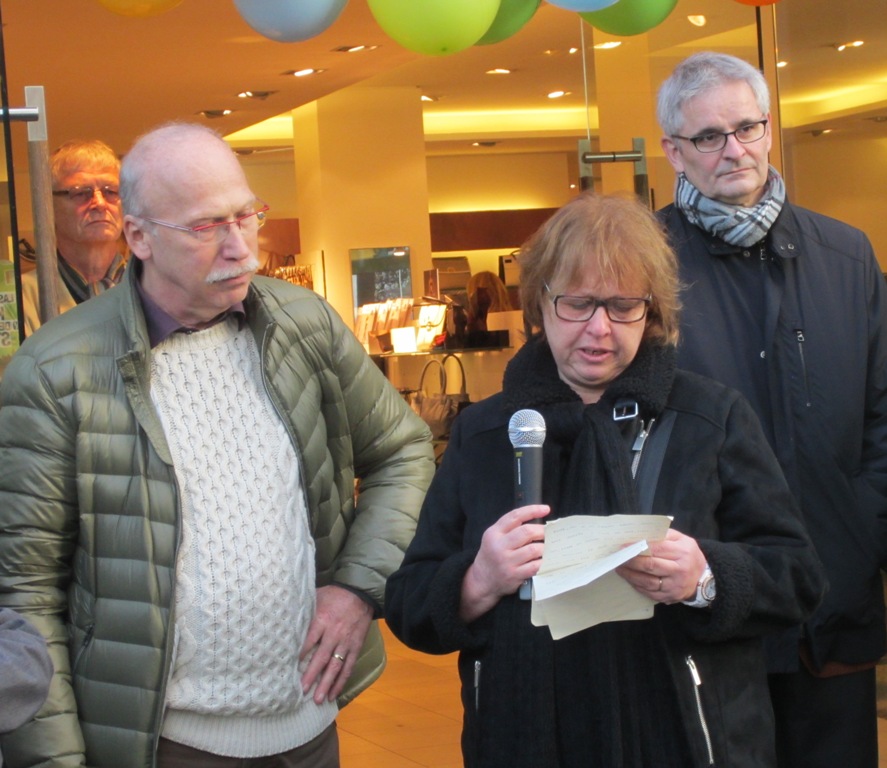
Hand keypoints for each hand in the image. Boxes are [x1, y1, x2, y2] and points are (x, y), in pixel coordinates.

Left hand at [300, 585, 372, 703]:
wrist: (361, 593)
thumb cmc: (334, 595)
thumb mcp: (317, 597)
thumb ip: (305, 611)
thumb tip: (285, 621)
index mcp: (322, 620)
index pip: (309, 640)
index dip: (299, 655)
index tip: (289, 669)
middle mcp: (334, 633)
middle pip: (321, 657)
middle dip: (311, 675)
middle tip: (302, 691)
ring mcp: (346, 642)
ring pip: (336, 666)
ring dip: (327, 683)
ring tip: (319, 699)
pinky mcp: (356, 647)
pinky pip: (349, 666)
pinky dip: (342, 681)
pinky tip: (335, 693)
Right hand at [460, 504, 549, 621]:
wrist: (482, 580)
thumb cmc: (492, 555)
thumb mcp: (493, 538)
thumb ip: (509, 528)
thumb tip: (537, 522)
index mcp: (494, 533)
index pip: (515, 516)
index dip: (532, 510)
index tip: (546, 509)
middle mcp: (499, 546)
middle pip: (527, 532)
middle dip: (542, 530)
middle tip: (549, 533)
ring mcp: (506, 561)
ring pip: (534, 549)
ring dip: (545, 547)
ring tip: (548, 547)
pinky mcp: (514, 575)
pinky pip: (535, 566)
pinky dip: (544, 562)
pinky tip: (545, 560)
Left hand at [614, 529, 706, 604]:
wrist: (703, 578)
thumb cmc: (688, 554)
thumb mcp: (681, 539)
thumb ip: (663, 535)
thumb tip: (640, 535)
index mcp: (682, 552)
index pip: (656, 548)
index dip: (637, 547)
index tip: (623, 546)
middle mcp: (679, 570)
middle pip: (650, 565)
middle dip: (631, 561)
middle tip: (618, 557)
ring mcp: (674, 586)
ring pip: (647, 581)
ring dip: (630, 575)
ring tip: (619, 568)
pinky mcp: (669, 597)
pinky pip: (649, 592)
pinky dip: (637, 585)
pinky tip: (629, 579)